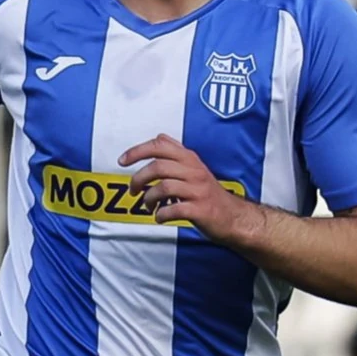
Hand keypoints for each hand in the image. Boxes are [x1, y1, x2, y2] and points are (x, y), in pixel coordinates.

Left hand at [120, 134, 255, 241]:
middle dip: (138, 178)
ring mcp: (197, 191)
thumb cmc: (210, 194)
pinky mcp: (200, 210)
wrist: (234, 217)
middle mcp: (194, 172)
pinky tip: (160, 217)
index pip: (159, 145)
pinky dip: (161, 215)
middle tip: (133, 190)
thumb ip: (177, 153)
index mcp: (190, 159)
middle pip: (158, 166)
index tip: (122, 161)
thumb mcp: (195, 168)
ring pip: (163, 187)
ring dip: (149, 198)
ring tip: (148, 206)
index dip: (137, 151)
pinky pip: (173, 210)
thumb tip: (158, 138)